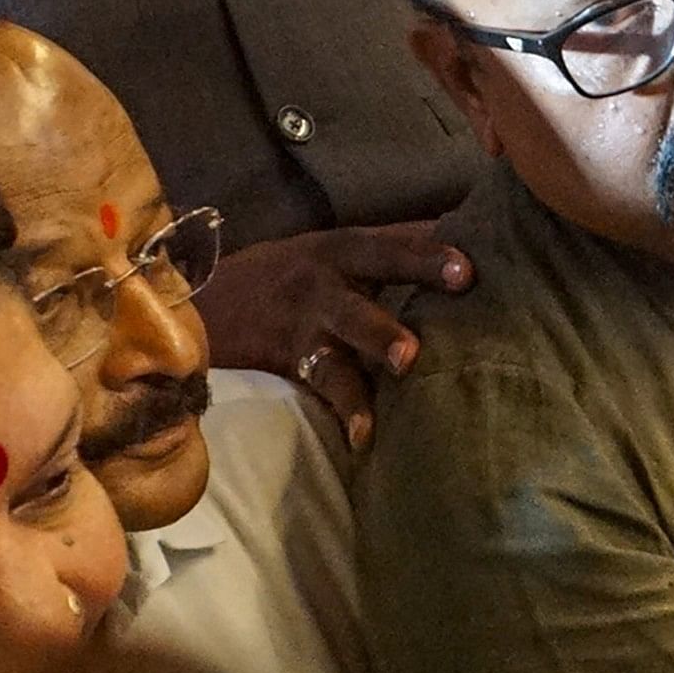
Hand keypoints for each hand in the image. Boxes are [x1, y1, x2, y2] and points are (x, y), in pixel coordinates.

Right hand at [195, 221, 475, 448]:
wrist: (198, 304)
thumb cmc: (290, 280)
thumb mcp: (334, 256)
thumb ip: (395, 251)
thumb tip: (472, 242)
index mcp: (346, 248)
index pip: (398, 237)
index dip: (436, 241)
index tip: (475, 253)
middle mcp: (329, 275)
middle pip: (378, 263)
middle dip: (419, 267)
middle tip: (462, 279)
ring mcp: (308, 316)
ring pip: (348, 322)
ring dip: (379, 339)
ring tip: (409, 361)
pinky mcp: (289, 357)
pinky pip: (322, 383)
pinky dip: (346, 408)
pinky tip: (365, 435)